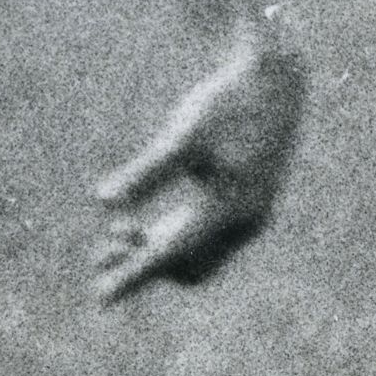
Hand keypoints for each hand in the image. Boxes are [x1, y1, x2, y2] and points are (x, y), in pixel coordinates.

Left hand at [93, 17, 303, 299]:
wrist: (275, 78)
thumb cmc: (226, 102)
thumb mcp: (184, 136)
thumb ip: (147, 172)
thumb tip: (104, 201)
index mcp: (231, 209)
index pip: (172, 255)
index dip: (133, 276)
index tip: (100, 297)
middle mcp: (245, 221)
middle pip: (187, 266)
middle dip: (144, 264)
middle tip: (100, 255)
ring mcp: (249, 214)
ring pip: (197, 254)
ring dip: (156, 250)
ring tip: (113, 235)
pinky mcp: (246, 202)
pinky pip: (205, 238)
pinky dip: (172, 236)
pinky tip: (141, 223)